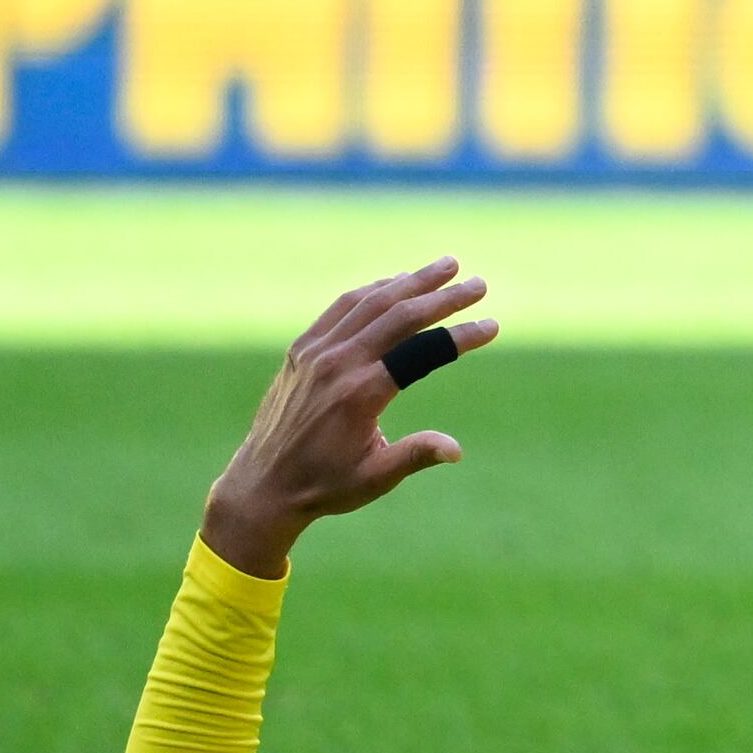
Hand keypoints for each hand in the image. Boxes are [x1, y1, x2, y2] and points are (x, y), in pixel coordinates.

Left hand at [200, 259, 499, 578]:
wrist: (260, 485)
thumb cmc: (324, 485)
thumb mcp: (375, 478)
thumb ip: (416, 455)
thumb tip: (457, 449)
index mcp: (361, 394)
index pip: (423, 351)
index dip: (461, 336)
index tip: (492, 326)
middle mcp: (338, 365)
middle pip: (400, 315)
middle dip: (444, 296)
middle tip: (479, 284)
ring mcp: (315, 353)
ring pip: (370, 302)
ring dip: (411, 280)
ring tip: (447, 266)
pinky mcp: (301, 351)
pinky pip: (341, 308)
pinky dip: (373, 291)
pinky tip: (396, 284)